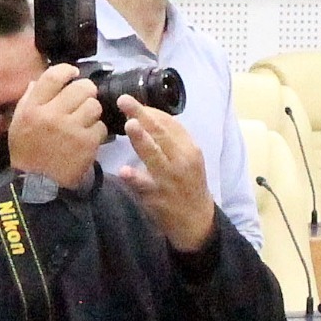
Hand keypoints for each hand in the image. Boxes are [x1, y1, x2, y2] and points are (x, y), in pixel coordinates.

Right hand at [6, 63, 107, 188]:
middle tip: (84, 99)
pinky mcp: (86, 143)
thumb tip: (39, 81)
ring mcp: (71, 129)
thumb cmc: (26, 152)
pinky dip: (96, 132)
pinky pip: (100, 127)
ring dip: (92, 112)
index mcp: (33, 108)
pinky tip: (88, 138)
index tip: (74, 73)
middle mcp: (52, 114)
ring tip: (86, 120)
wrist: (38, 185)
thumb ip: (28, 100)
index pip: (53, 76)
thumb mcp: (18, 123)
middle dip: (86, 92)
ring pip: (94, 106)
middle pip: (81, 88)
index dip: (68, 70)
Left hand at [109, 97, 213, 253]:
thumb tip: (146, 116)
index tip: (134, 102)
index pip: (171, 124)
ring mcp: (169, 179)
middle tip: (124, 100)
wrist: (197, 219)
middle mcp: (182, 161)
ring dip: (142, 140)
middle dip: (143, 115)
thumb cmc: (188, 183)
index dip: (151, 111)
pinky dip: (135, 178)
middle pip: (162, 134)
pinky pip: (144, 185)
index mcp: (190, 149)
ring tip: (130, 124)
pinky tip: (124, 171)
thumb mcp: (188, 158)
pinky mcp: (158, 196)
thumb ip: (171, 140)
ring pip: (154, 156)